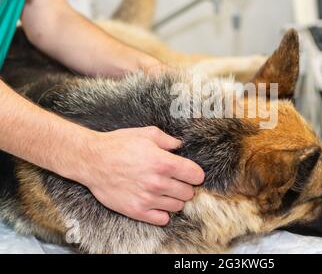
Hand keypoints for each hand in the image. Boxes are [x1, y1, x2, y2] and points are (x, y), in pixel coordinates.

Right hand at [75, 127, 204, 225]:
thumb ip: (168, 140)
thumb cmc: (118, 145)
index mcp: (163, 163)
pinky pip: (162, 219)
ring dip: (174, 199)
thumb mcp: (146, 134)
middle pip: (188, 193)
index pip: (195, 175)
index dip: (195, 174)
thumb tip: (180, 145)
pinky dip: (163, 213)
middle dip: (185, 186)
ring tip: (164, 190)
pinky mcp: (137, 211)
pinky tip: (156, 202)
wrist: (92, 160)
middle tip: (175, 181)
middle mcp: (158, 182)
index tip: (190, 173)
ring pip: (177, 206)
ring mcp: (148, 199)